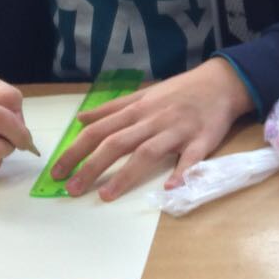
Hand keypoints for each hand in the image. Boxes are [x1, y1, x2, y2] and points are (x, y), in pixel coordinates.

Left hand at [52, 58, 253, 200]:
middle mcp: (152, 120)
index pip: (99, 131)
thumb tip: (81, 119)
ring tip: (107, 195)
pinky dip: (181, 172)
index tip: (58, 171)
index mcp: (137, 110)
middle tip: (72, 190)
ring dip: (126, 174)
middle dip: (92, 166)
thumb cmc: (180, 90)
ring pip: (147, 152)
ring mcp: (177, 131)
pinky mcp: (201, 141)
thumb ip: (112, 108)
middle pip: (117, 143)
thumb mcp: (143, 94)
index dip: (76, 151)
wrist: (221, 82)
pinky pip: (190, 158)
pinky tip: (170, 188)